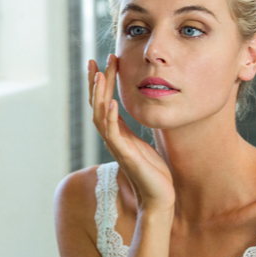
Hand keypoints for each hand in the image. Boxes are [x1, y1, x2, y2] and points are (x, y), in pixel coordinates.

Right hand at [88, 55, 174, 215]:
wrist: (159, 196)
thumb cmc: (153, 172)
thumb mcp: (141, 144)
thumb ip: (131, 130)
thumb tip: (131, 115)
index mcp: (117, 133)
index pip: (103, 103)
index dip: (100, 84)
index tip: (101, 62)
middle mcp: (112, 137)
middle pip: (97, 105)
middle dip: (96, 82)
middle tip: (96, 60)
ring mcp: (116, 146)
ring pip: (100, 116)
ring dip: (99, 95)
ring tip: (101, 74)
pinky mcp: (125, 155)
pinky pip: (113, 133)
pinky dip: (111, 117)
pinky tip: (112, 102)